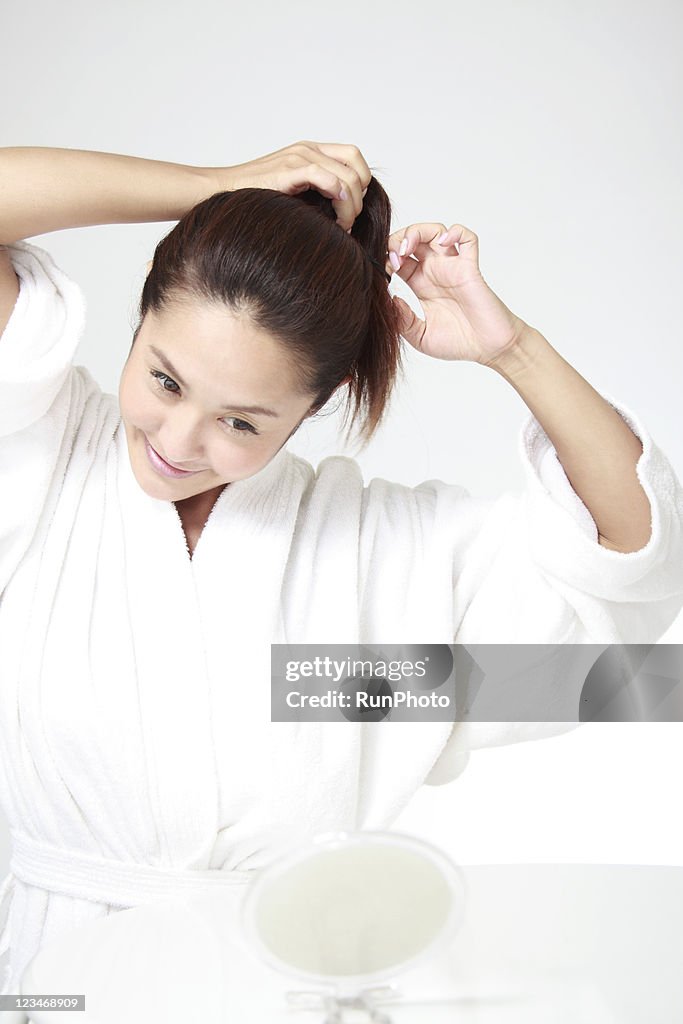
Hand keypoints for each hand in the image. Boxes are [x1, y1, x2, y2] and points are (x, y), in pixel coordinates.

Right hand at [208, 140, 371, 232]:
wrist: (222, 191)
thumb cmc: (255, 198)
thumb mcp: (293, 192)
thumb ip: (316, 193)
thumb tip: (343, 213)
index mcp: (311, 151)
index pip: (354, 157)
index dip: (361, 183)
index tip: (350, 209)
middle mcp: (308, 149)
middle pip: (356, 165)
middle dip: (360, 197)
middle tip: (348, 221)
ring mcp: (299, 157)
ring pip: (347, 177)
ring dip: (351, 206)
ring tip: (341, 226)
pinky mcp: (289, 169)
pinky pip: (327, 179)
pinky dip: (339, 200)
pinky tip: (334, 219)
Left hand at [385, 222, 528, 364]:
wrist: (488, 349)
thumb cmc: (459, 343)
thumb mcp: (420, 337)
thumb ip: (403, 321)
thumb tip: (390, 300)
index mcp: (421, 284)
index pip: (399, 257)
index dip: (387, 257)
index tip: (382, 271)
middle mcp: (435, 271)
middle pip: (413, 238)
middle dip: (397, 240)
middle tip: (393, 257)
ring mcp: (453, 267)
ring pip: (436, 231)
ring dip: (417, 232)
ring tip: (408, 248)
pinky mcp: (470, 267)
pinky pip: (467, 238)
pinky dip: (456, 232)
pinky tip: (443, 243)